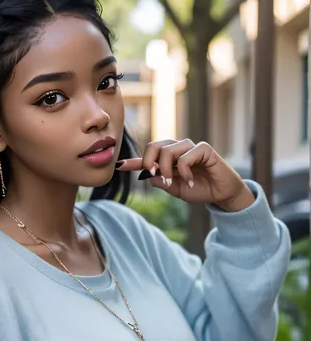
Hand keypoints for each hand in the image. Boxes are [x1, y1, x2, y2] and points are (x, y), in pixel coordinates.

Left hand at [116, 139, 254, 211]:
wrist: (220, 194)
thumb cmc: (199, 189)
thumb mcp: (175, 189)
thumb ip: (161, 181)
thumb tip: (148, 175)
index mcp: (168, 158)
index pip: (148, 157)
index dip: (133, 161)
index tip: (119, 166)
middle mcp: (177, 149)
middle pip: (154, 146)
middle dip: (150, 162)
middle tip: (155, 175)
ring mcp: (190, 147)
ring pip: (168, 151)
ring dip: (167, 169)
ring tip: (174, 182)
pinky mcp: (203, 149)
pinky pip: (185, 157)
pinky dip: (184, 171)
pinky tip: (190, 181)